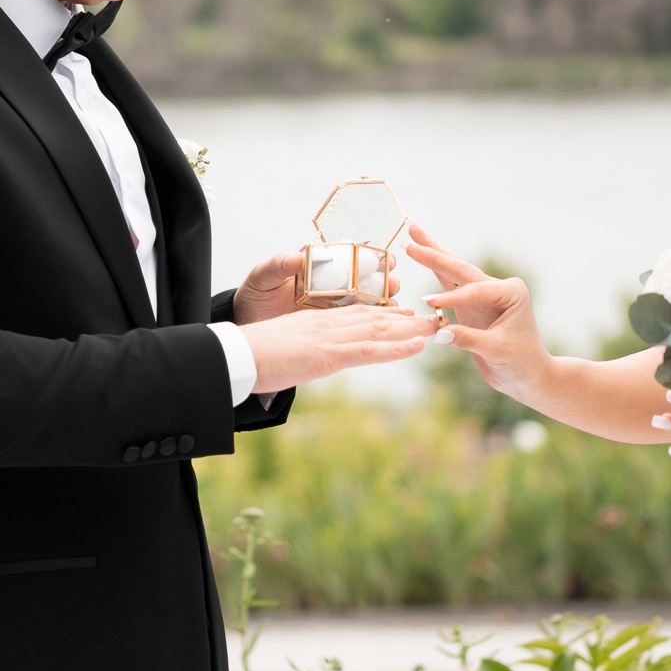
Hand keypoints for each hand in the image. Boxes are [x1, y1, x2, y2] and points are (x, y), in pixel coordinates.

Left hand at [230, 247, 402, 323]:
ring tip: (398, 309)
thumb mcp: (262, 279)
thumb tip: (295, 258)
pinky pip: (358, 326)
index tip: (387, 258)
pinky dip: (375, 328)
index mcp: (321, 266)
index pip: (354, 255)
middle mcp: (334, 284)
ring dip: (387, 305)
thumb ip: (277, 267)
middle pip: (369, 279)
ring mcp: (336, 306)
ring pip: (369, 303)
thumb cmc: (257, 294)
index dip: (375, 256)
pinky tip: (389, 332)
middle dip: (387, 280)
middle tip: (394, 285)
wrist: (250, 324)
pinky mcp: (334, 328)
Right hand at [237, 304, 436, 391]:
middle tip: (431, 317)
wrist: (234, 356)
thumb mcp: (279, 350)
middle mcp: (326, 323)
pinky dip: (396, 347)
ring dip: (411, 329)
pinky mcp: (329, 353)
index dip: (382, 313)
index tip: (403, 311)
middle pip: (373, 318)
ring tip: (436, 327)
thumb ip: (296, 351)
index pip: (355, 314)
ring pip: (378, 329)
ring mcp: (330, 336)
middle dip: (404, 318)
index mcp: (314, 322)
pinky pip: (369, 349)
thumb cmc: (248, 357)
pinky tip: (417, 346)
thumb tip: (304, 359)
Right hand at [404, 222, 550, 403]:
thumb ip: (468, 339)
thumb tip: (439, 334)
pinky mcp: (471, 303)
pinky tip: (421, 255)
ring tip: (412, 232)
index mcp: (510, 292)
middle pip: (461, 268)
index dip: (451, 297)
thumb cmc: (521, 363)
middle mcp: (497, 287)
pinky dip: (433, 271)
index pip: (475, 290)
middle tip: (410, 234)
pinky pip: (449, 285)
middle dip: (434, 252)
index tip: (428, 302)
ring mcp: (483, 293)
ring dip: (431, 253)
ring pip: (452, 271)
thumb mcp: (497, 351)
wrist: (528, 375)